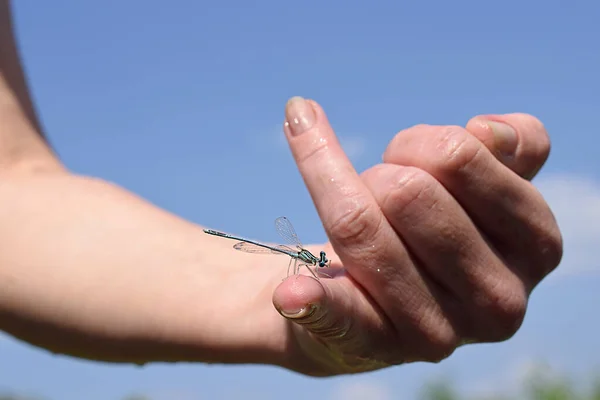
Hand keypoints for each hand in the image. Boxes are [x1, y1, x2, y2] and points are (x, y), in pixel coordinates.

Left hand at [272, 97, 562, 375]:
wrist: (391, 287)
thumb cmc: (432, 224)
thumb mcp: (484, 181)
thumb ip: (512, 146)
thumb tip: (487, 131)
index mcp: (537, 244)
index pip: (456, 155)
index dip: (414, 143)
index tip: (403, 154)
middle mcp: (500, 298)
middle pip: (404, 192)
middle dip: (378, 175)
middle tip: (377, 191)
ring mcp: (439, 331)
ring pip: (359, 228)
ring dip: (334, 195)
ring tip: (344, 204)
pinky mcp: (376, 347)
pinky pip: (341, 314)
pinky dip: (313, 299)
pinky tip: (292, 292)